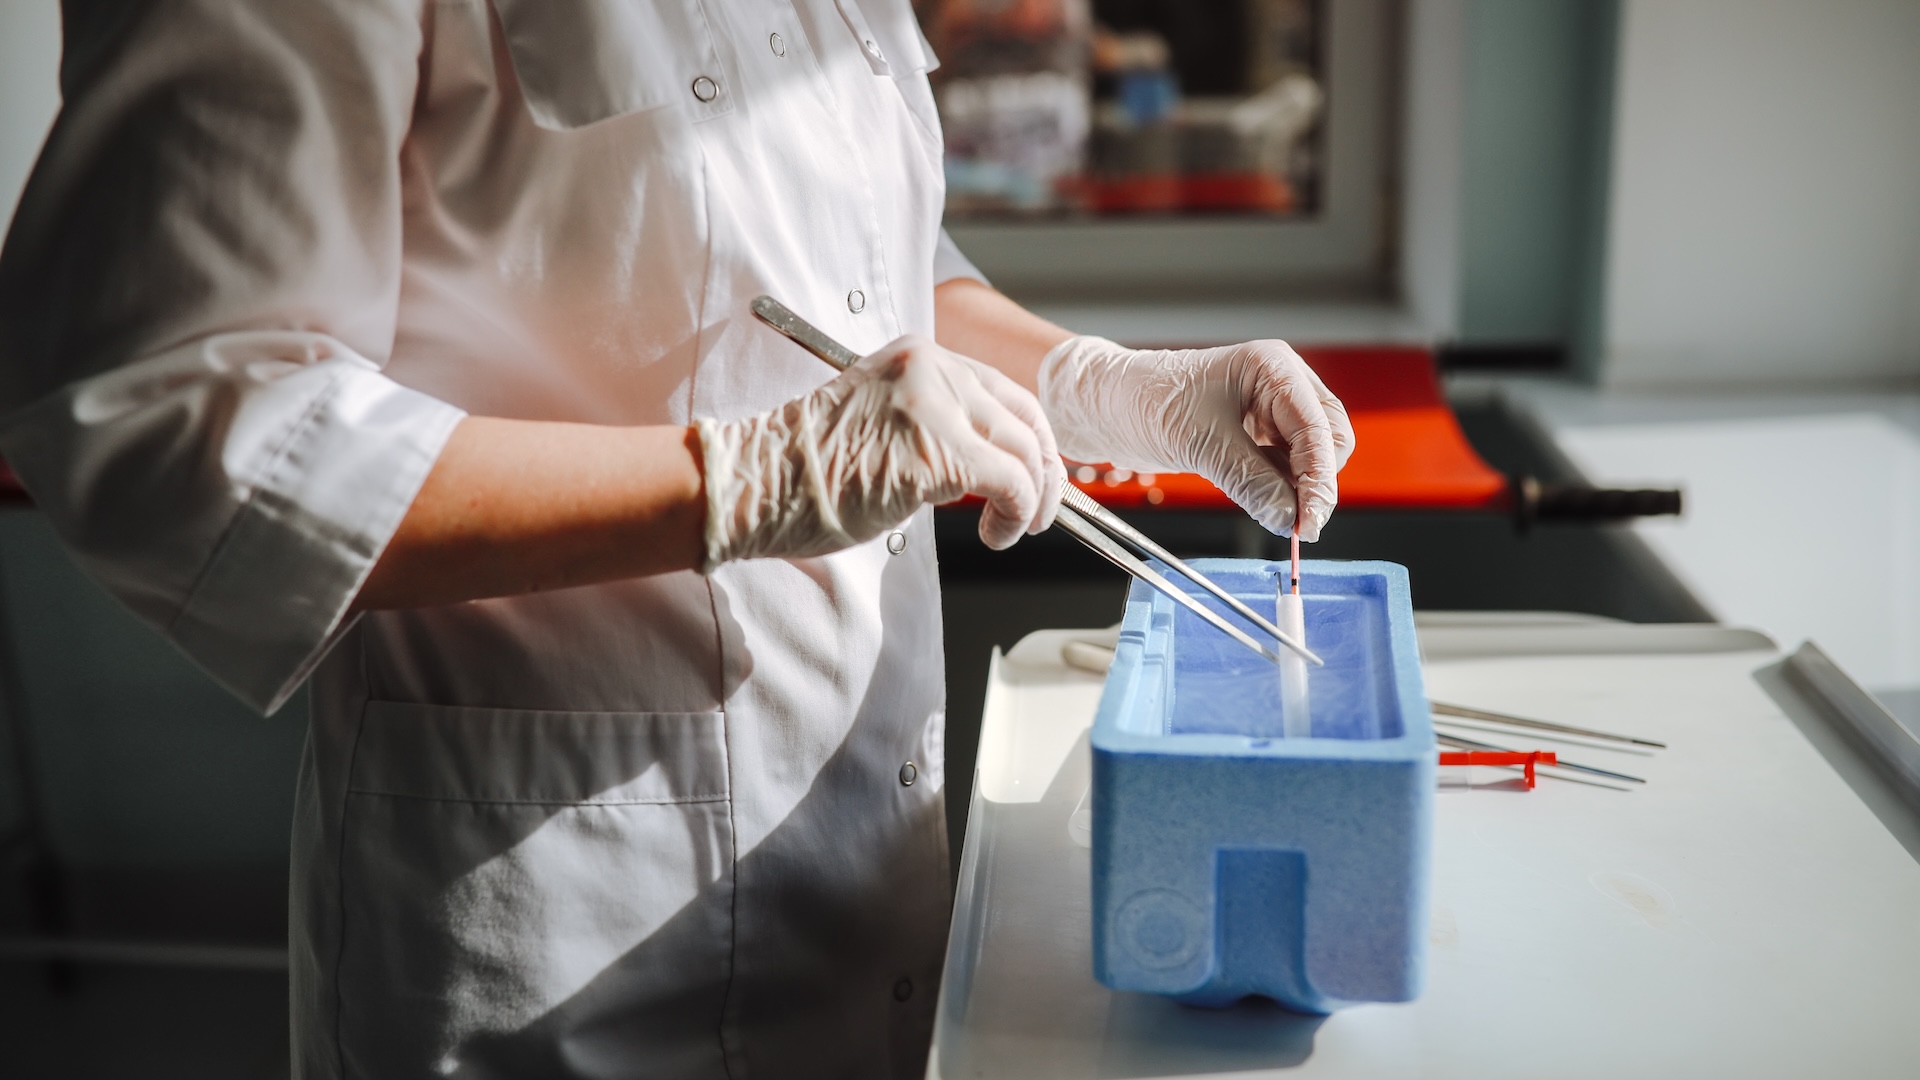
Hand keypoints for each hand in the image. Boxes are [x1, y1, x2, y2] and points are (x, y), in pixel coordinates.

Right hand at [697, 334, 1063, 567]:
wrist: (759, 484)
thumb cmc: (808, 470)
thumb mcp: (883, 422)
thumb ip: (936, 425)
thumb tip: (990, 464)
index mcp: (918, 354)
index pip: (1002, 390)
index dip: (1031, 438)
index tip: (1037, 474)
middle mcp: (931, 366)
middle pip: (1025, 416)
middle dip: (1046, 470)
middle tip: (1041, 509)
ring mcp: (934, 404)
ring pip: (1026, 450)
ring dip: (1033, 499)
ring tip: (1014, 528)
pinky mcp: (937, 451)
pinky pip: (1011, 483)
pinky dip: (1017, 515)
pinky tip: (997, 534)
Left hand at [1038, 336, 1354, 539]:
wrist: (1107, 405)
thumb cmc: (1146, 402)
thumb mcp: (1202, 445)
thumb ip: (1252, 482)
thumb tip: (1289, 519)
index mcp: (1272, 368)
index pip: (1318, 428)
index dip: (1320, 479)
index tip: (1310, 523)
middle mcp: (1279, 384)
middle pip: (1327, 440)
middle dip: (1316, 482)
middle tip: (1298, 525)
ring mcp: (1269, 408)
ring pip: (1309, 456)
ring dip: (1299, 488)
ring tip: (1278, 515)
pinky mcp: (1255, 433)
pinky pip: (1285, 465)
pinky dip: (1281, 488)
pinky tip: (1268, 504)